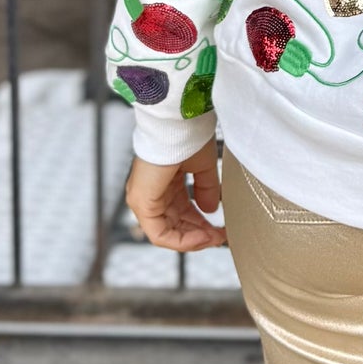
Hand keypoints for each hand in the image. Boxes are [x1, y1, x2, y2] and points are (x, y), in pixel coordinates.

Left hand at [126, 137, 222, 251]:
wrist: (176, 123)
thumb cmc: (186, 136)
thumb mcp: (201, 166)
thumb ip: (206, 188)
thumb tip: (210, 208)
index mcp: (163, 181)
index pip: (180, 211)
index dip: (201, 223)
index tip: (221, 228)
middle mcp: (150, 192)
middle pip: (174, 225)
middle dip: (199, 233)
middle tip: (221, 237)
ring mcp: (142, 199)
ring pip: (167, 233)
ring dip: (193, 239)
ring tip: (215, 238)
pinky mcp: (141, 203)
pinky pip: (159, 233)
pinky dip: (182, 240)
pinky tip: (202, 237)